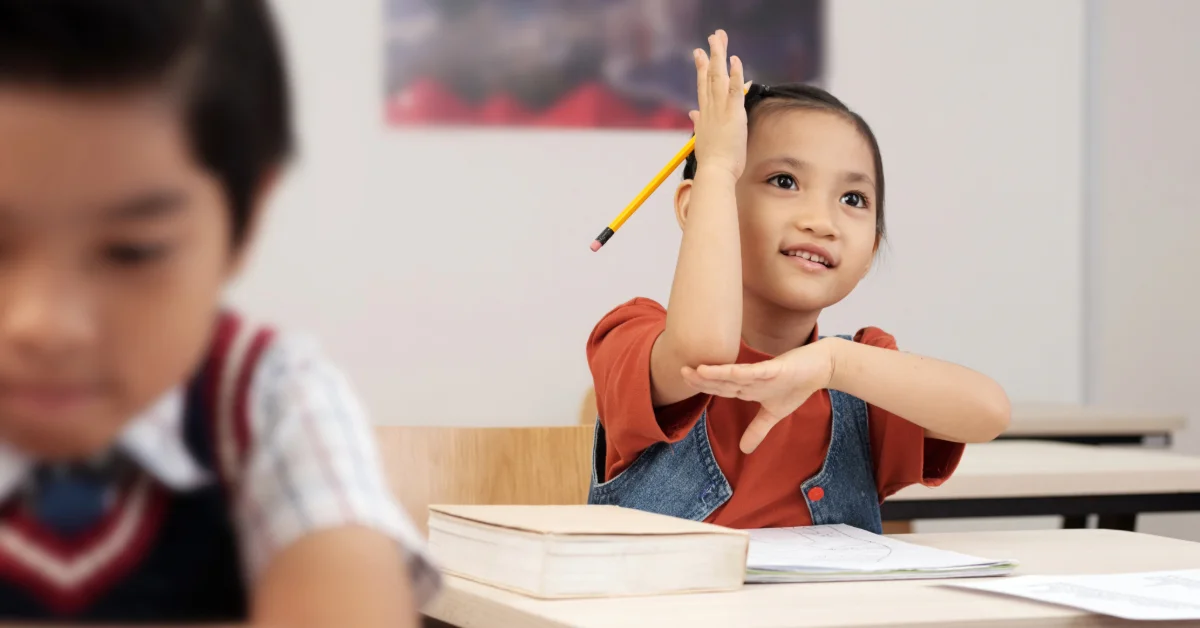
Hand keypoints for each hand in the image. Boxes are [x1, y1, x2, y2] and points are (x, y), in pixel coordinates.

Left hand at [681, 340, 835, 453]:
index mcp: (747, 388)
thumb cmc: (796, 385)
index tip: (684, 383)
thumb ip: (757, 430)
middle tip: (681, 373)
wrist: (821, 366)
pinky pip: (756, 371)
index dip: (703, 386)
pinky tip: (726, 371)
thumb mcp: (774, 414)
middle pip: (722, 380)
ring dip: (716, 373)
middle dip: (702, 378)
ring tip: (697, 371)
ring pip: (735, 374)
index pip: (720, 388)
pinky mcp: (777, 369)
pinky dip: (741, 372)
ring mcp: (762, 373)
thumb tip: (744, 451)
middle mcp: (751, 379)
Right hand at [690, 29, 748, 179]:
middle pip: (709, 75)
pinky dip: (735, 74)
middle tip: (713, 36)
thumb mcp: (703, 138)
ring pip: (719, 77)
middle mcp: (710, 108)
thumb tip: (692, 114)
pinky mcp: (733, 113)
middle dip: (711, 54)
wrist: (714, 171)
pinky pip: (735, 89)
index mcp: (704, 114)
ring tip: (719, 38)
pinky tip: (735, 60)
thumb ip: (699, 123)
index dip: (701, 68)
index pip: (702, 86)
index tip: (699, 53)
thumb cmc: (712, 161)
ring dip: (719, 56)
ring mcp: (720, 109)